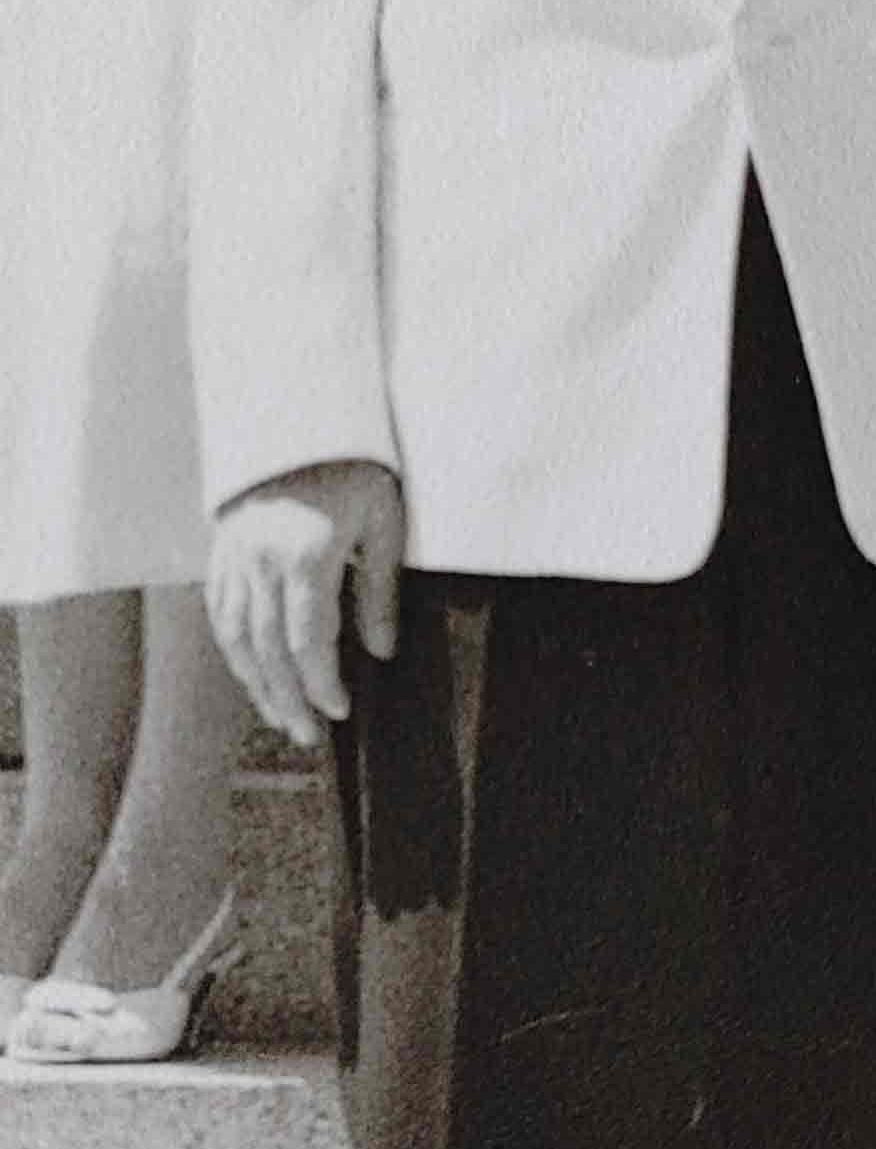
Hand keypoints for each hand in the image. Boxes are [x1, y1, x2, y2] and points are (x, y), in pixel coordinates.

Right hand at [206, 461, 401, 748]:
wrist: (299, 413)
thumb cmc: (355, 466)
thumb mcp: (383, 522)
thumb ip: (379, 590)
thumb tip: (381, 652)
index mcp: (306, 554)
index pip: (307, 641)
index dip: (322, 683)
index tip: (341, 710)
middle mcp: (261, 560)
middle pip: (267, 650)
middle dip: (288, 699)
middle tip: (309, 735)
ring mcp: (234, 556)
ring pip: (236, 637)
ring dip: (257, 684)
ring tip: (281, 717)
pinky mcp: (221, 550)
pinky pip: (220, 613)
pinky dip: (235, 651)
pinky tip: (253, 674)